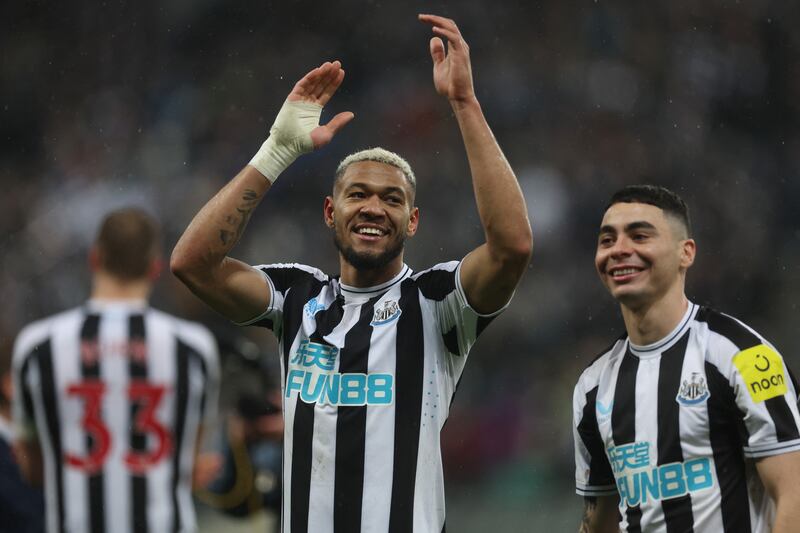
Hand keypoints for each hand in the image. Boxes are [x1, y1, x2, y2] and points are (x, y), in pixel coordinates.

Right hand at [249, 61, 353, 180]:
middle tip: (338, 64)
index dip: (334, 83)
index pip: (326, 93)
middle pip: (320, 85)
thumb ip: (337, 123)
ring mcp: (299, 100)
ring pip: (312, 83)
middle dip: (329, 75)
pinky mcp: (292, 99)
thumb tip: (351, 114)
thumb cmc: (306, 143)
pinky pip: (302, 85)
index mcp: (315, 109)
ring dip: (321, 73)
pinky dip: (310, 77)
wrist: (290, 146)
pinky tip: (318, 71)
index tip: (342, 73)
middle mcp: (308, 103)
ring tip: (331, 65)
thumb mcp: (326, 133)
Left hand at [418, 14, 475, 103]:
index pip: (447, 28)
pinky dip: (444, 32)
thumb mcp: (439, 66)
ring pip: (451, 27)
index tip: (422, 19)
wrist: (458, 97)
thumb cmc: (450, 84)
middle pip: (449, 24)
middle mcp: (460, 45)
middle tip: (421, 17)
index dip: (435, 21)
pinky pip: (453, 38)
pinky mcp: (461, 54)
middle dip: (435, 18)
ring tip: (425, 19)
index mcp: (455, 47)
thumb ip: (438, 53)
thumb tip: (434, 39)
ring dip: (438, 21)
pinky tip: (434, 30)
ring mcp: (462, 49)